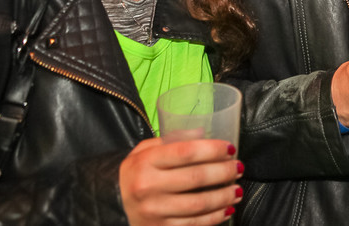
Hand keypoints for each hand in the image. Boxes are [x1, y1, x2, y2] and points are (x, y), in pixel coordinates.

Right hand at [119, 137, 243, 225]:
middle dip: (224, 172)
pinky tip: (226, 210)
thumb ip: (171, 140)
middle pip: (196, 178)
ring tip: (238, 190)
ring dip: (224, 197)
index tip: (230, 148)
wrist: (109, 204)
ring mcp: (154, 211)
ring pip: (198, 204)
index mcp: (146, 162)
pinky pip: (193, 224)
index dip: (212, 149)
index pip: (185, 152)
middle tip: (239, 167)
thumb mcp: (144, 150)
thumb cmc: (134, 173)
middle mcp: (148, 187)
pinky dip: (214, 218)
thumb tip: (203, 132)